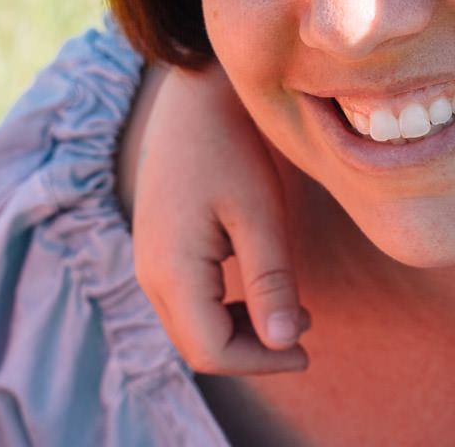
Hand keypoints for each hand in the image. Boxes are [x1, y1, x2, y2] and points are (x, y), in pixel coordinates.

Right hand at [127, 59, 309, 373]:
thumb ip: (271, 280)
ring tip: (293, 313)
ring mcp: (148, 259)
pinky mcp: (158, 245)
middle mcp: (149, 273)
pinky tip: (265, 289)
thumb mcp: (261, 212)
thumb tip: (284, 344)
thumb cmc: (233, 145)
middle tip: (304, 336)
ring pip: (190, 326)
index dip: (261, 362)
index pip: (210, 351)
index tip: (306, 349)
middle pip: (196, 346)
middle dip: (251, 352)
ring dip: (240, 331)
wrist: (195, 92)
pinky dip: (225, 309)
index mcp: (171, 270)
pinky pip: (187, 300)